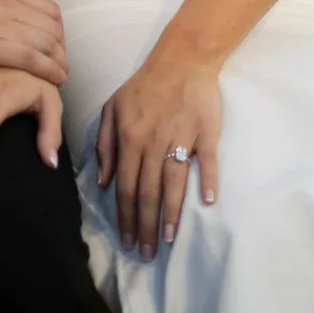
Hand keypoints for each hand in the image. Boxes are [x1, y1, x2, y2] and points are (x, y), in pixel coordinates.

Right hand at [0, 0, 67, 85]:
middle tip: (61, 64)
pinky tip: (54, 80)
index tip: (56, 47)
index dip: (58, 30)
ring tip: (61, 76)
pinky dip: (49, 70)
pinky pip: (32, 58)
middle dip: (62, 48)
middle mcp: (4, 3)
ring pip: (45, 42)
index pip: (48, 9)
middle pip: (51, 27)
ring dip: (60, 61)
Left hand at [96, 55, 221, 259]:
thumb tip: (104, 182)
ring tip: (167, 239)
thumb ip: (104, 144)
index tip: (126, 241)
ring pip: (173, 182)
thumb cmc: (145, 85)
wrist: (182, 58)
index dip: (125, 217)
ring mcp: (180, 136)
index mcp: (128, 137)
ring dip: (170, 213)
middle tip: (146, 254)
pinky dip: (208, 180)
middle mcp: (152, 141)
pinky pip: (208, 160)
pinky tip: (208, 203)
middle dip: (144, 226)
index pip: (125, 186)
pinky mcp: (206, 132)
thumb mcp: (112, 108)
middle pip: (147, 192)